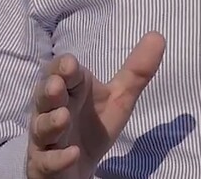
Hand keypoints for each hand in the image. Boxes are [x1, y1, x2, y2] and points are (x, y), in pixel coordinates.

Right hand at [27, 32, 165, 178]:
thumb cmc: (92, 127)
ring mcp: (45, 139)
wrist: (76, 168)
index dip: (64, 69)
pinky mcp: (44, 165)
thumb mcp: (119, 100)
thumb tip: (158, 35)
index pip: (61, 73)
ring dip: (51, 122)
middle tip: (57, 85)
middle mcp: (51, 111)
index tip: (71, 66)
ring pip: (41, 128)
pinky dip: (58, 158)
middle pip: (44, 97)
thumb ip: (136, 72)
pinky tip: (72, 153)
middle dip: (49, 90)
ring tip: (63, 117)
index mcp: (70, 90)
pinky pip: (47, 161)